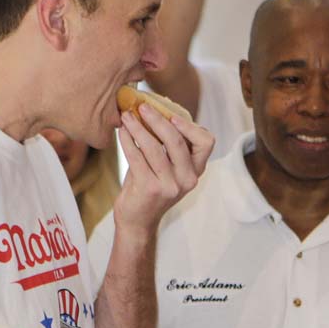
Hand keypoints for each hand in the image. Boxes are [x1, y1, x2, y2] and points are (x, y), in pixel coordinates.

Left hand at [115, 107, 213, 233]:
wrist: (137, 221)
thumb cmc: (150, 187)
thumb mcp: (167, 167)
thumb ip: (168, 144)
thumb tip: (156, 109)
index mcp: (196, 171)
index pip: (206, 142)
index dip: (190, 126)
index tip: (171, 114)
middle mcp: (187, 179)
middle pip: (177, 141)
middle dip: (158, 119)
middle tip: (142, 106)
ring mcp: (170, 186)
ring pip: (154, 147)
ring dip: (138, 128)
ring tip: (126, 116)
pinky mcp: (150, 189)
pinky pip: (137, 157)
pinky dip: (127, 141)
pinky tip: (122, 132)